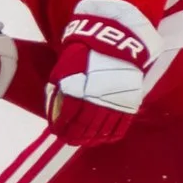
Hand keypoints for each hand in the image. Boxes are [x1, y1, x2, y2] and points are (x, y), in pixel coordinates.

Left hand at [44, 5, 156, 145]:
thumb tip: (52, 105)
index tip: (57, 132)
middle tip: (70, 140)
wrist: (116, 42)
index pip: (67, 118)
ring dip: (91, 138)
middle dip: (75, 136)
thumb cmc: (86, 52)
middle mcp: (95, 101)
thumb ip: (59, 87)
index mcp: (78, 91)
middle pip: (84, 128)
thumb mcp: (65, 67)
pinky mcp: (129, 104)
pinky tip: (103, 137)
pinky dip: (110, 135)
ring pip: (101, 130)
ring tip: (85, 141)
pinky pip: (120, 127)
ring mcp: (114, 103)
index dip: (61, 128)